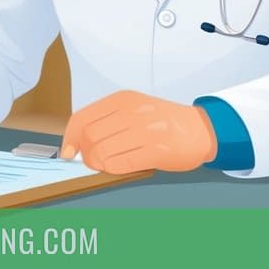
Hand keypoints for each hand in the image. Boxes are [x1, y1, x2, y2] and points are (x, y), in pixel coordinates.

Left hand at [60, 90, 217, 174]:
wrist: (201, 129)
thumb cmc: (162, 122)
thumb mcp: (133, 109)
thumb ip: (106, 121)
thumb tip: (76, 144)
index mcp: (122, 99)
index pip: (82, 118)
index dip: (70, 138)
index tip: (68, 152)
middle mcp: (132, 111)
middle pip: (89, 136)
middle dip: (85, 153)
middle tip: (92, 161)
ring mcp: (145, 130)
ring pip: (102, 151)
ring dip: (98, 164)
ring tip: (106, 164)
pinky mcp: (157, 150)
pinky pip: (121, 164)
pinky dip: (112, 169)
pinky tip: (118, 167)